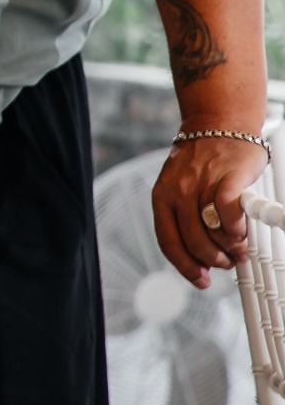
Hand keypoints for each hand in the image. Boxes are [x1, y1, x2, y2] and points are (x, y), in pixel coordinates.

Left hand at [152, 133, 268, 286]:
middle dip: (213, 260)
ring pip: (213, 232)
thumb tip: (202, 256)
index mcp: (162, 197)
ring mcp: (201, 184)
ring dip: (229, 248)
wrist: (219, 124)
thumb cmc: (203, 160)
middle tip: (228, 262)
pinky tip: (241, 231)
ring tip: (239, 249)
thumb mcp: (181, 188)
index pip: (169, 242)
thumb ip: (187, 218)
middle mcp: (178, 192)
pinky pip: (229, 213)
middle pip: (193, 242)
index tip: (201, 280)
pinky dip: (236, 227)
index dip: (185, 267)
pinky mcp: (226, 178)